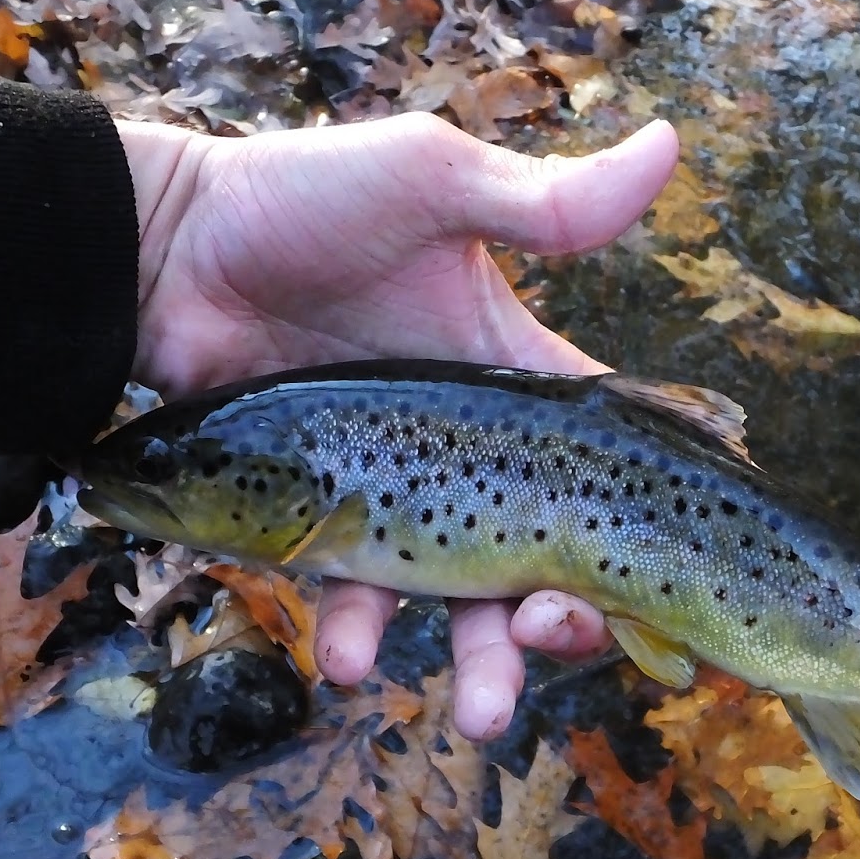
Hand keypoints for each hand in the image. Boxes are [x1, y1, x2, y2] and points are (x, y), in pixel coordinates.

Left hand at [116, 112, 680, 738]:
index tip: (694, 586)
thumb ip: (547, 202)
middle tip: (564, 640)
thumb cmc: (304, 202)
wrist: (165, 247)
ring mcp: (396, 499)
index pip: (611, 465)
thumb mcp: (434, 185)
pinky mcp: (320, 526)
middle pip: (549, 562)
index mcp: (514, 388)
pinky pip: (349, 596)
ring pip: (459, 604)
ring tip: (484, 715)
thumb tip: (676, 144)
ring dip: (479, 665)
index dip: (656, 524)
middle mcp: (468, 457)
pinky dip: (353, 633)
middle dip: (571, 621)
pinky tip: (344, 655)